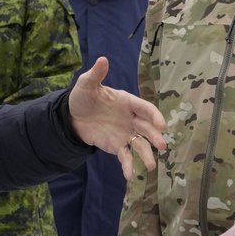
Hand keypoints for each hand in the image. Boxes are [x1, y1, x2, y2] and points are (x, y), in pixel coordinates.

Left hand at [67, 57, 165, 177]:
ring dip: (147, 154)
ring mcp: (125, 133)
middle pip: (147, 128)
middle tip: (161, 145)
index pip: (145, 108)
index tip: (161, 125)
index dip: (154, 116)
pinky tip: (129, 176)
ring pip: (140, 144)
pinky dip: (128, 166)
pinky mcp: (116, 146)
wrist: (72, 116)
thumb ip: (96, 75)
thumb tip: (102, 59)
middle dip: (155, 136)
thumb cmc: (83, 97)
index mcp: (128, 102)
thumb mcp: (86, 85)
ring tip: (151, 166)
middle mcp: (130, 118)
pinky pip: (125, 156)